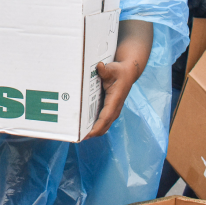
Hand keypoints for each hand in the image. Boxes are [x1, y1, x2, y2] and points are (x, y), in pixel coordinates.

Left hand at [84, 19, 152, 139]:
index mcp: (115, 101)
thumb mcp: (113, 69)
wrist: (128, 73)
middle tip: (77, 137)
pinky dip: (95, 126)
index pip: (105, 117)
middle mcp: (114, 109)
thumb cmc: (119, 71)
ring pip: (103, 126)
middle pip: (103, 126)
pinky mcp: (110, 109)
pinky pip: (102, 121)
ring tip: (79, 134)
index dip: (96, 127)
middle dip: (92, 133)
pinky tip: (84, 126)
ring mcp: (113, 110)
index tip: (87, 134)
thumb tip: (100, 67)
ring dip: (93, 131)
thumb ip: (106, 70)